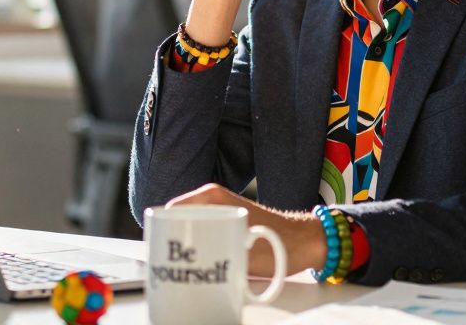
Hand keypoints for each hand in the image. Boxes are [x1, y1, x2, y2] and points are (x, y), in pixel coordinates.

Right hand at [167, 183, 325, 277]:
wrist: (305, 242)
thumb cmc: (280, 244)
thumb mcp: (242, 254)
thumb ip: (215, 257)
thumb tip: (191, 268)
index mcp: (211, 197)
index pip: (169, 210)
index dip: (161, 232)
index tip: (160, 253)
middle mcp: (212, 199)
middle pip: (175, 220)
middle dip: (170, 243)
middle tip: (170, 266)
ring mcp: (218, 210)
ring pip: (187, 228)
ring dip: (183, 247)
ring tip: (185, 268)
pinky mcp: (225, 222)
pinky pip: (200, 233)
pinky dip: (196, 247)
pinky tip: (200, 266)